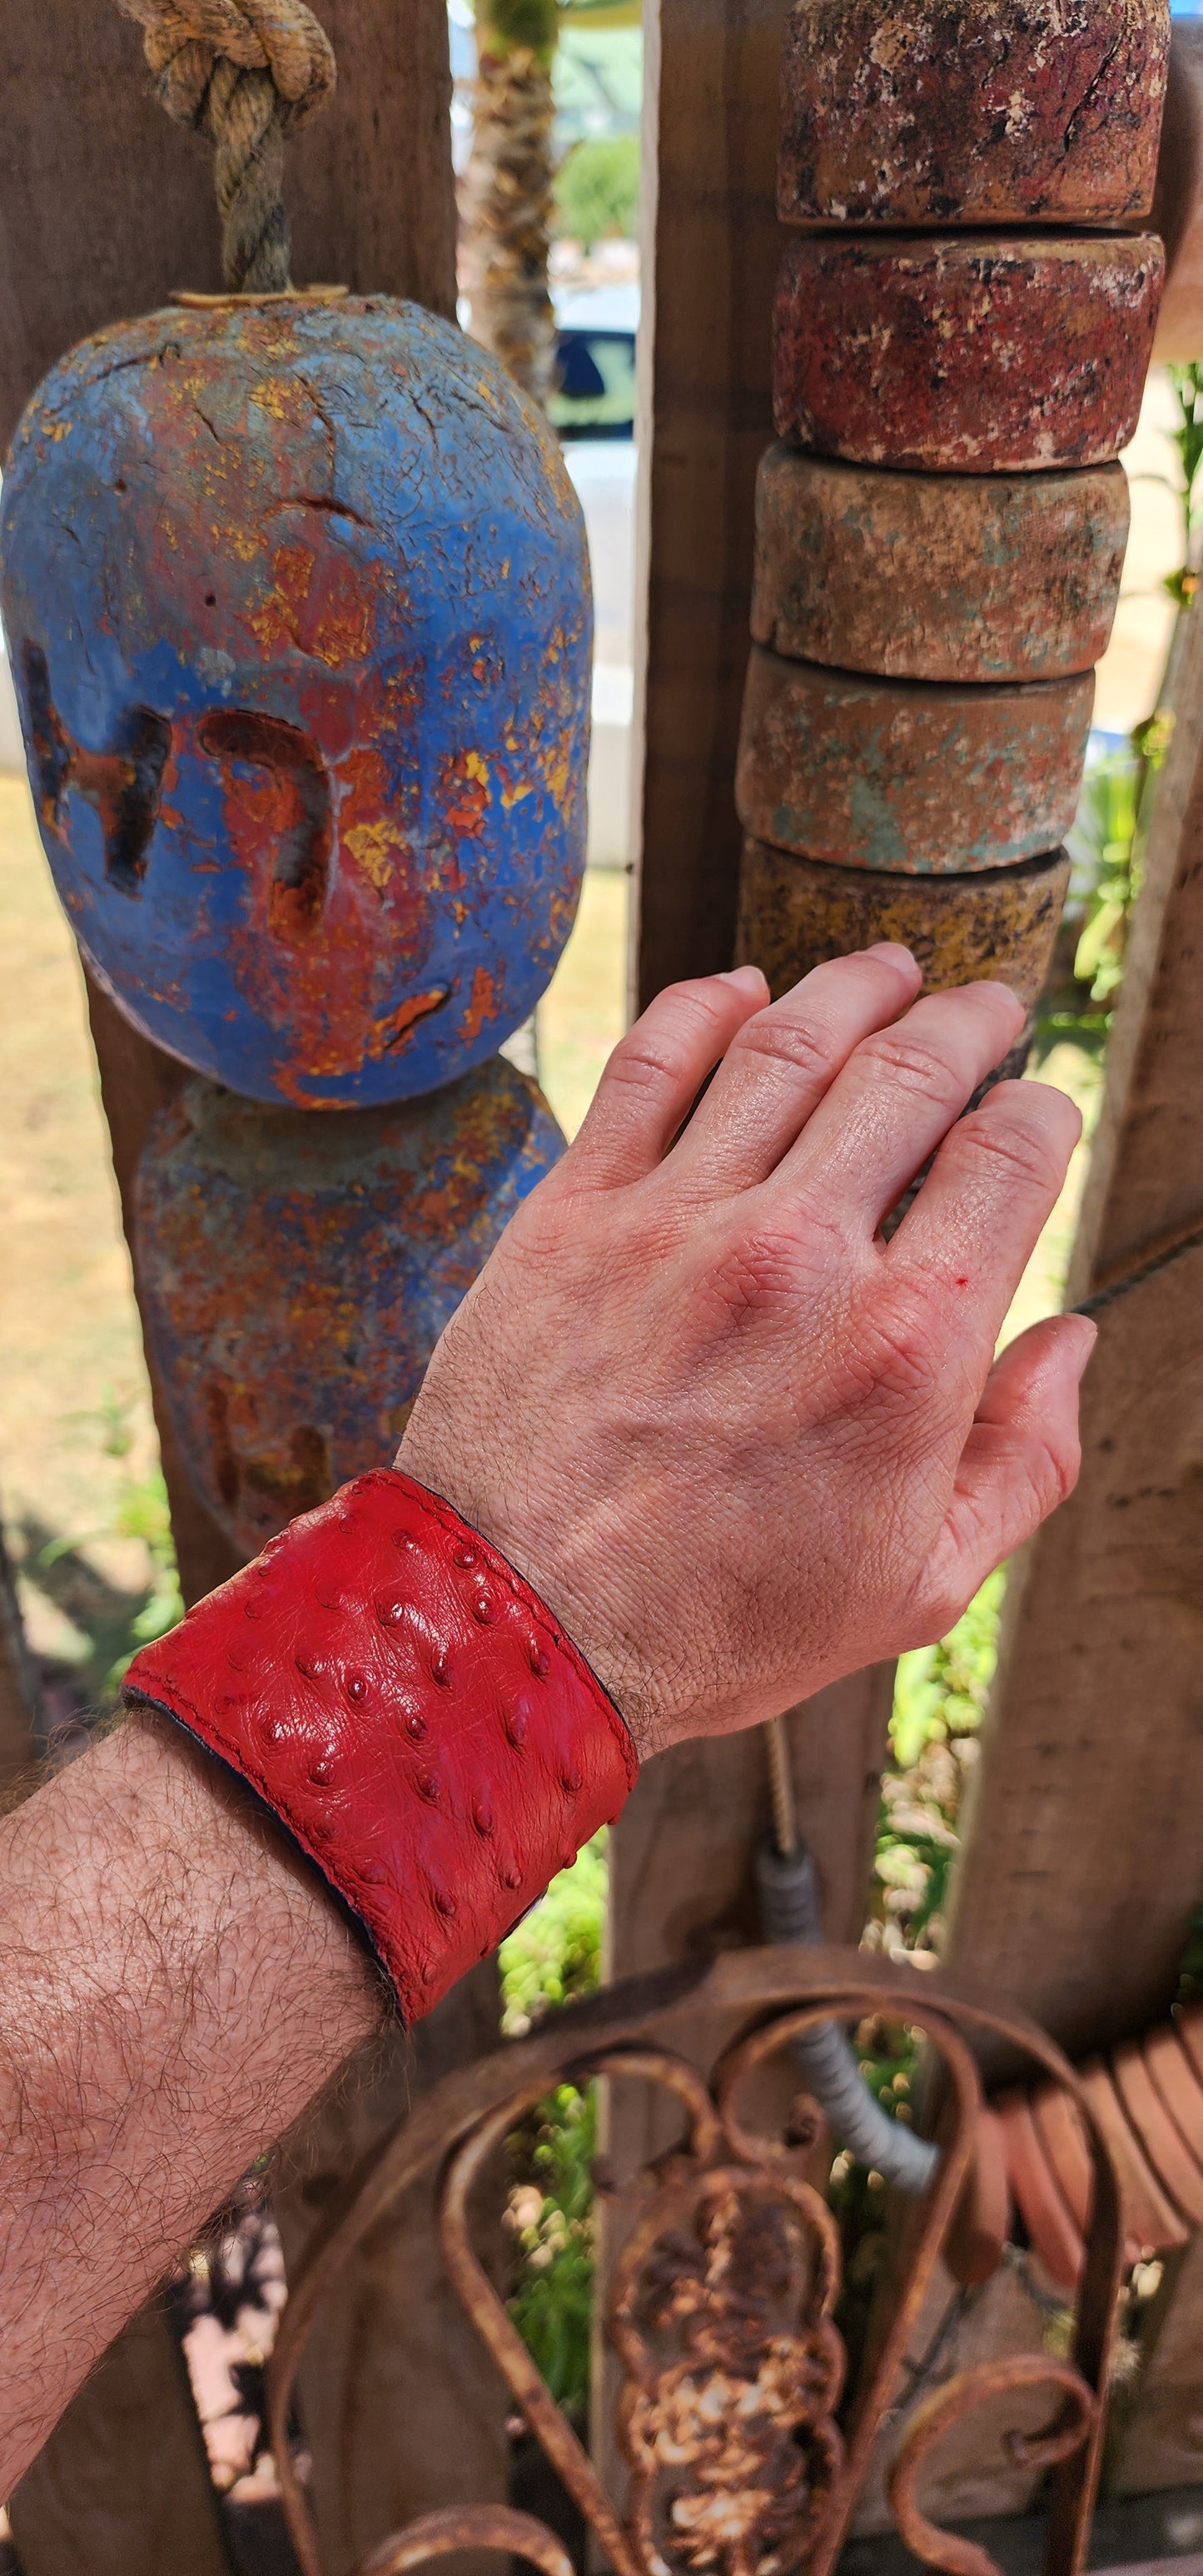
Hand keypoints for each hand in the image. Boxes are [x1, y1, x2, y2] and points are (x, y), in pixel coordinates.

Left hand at [399, 948, 1091, 1758]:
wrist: (519, 1625)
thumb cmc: (721, 1621)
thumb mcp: (921, 1585)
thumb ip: (1025, 1458)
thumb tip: (1069, 1340)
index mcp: (909, 1342)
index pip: (1010, 1155)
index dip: (1041, 1113)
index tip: (1037, 1114)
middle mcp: (802, 1255)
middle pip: (912, 1069)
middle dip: (968, 1019)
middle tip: (985, 1004)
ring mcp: (680, 1219)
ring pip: (788, 1040)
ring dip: (854, 986)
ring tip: (888, 970)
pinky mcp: (575, 1210)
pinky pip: (650, 1061)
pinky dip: (706, 1004)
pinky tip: (741, 988)